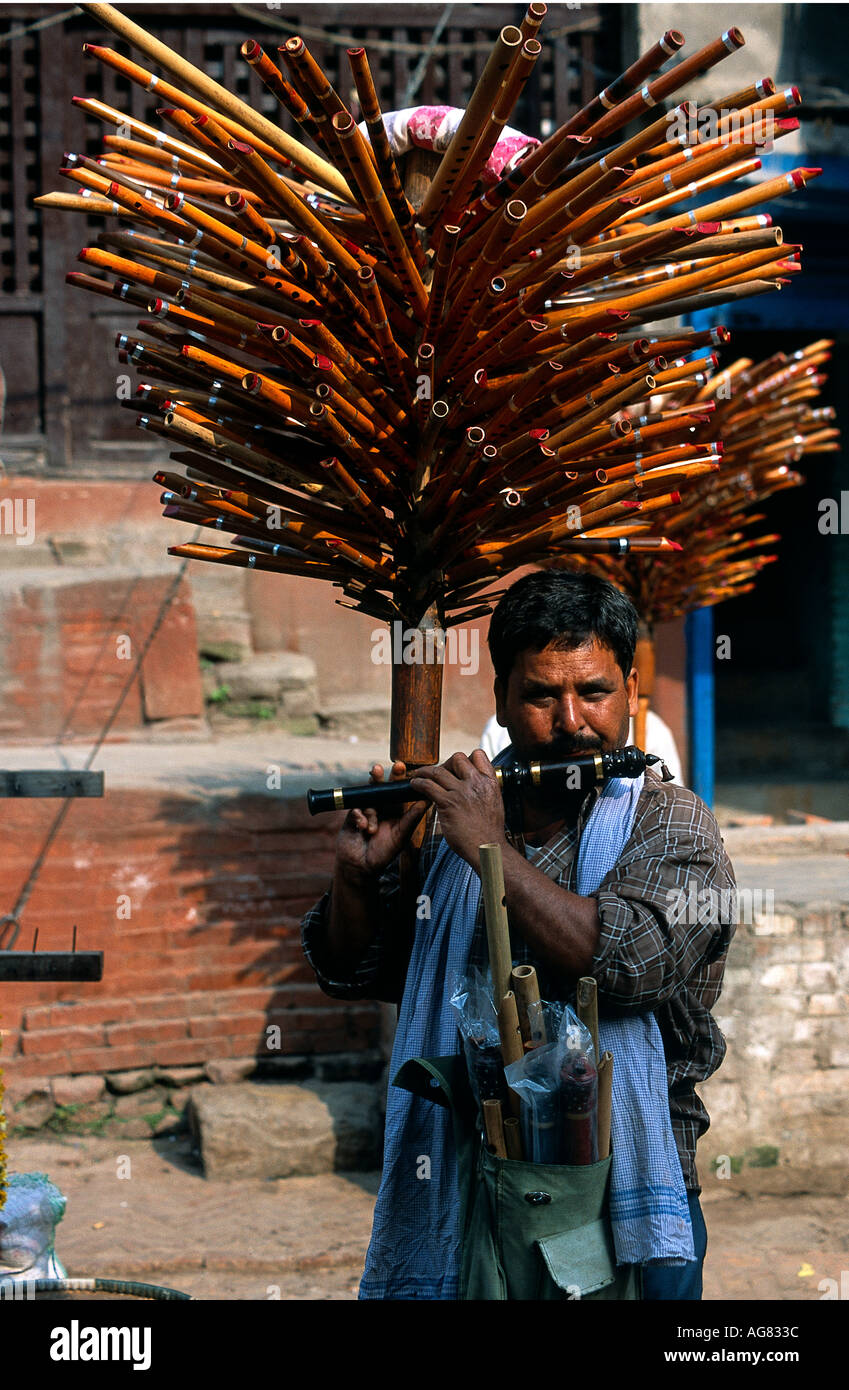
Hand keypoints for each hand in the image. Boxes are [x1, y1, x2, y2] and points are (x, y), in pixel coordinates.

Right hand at [335, 760, 427, 879]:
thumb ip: (412, 818)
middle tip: (379, 768)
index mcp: (395, 811)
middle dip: (379, 778)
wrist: (360, 867)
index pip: (398, 791)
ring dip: (370, 806)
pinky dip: (360, 818)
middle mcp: (381, 808)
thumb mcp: (401, 836)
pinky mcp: (352, 817)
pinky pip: (356, 810)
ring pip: (367, 798)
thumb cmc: (383, 853)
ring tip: (371, 823)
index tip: (402, 766)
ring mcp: (365, 811)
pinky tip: (363, 828)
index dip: (399, 779)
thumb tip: (426, 801)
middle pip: (380, 788)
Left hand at [409, 749, 506, 871]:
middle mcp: (476, 783)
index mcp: (490, 782)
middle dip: (445, 763)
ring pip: (439, 770)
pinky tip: (414, 785)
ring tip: (418, 775)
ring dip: (425, 771)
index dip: (466, 758)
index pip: (478, 755)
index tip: (457, 767)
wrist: (488, 848)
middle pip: (457, 758)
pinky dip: (418, 783)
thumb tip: (472, 784)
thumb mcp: (494, 802)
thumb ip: (483, 790)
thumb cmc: (489, 831)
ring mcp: (462, 792)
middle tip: (437, 772)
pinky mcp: (449, 803)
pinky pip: (428, 786)